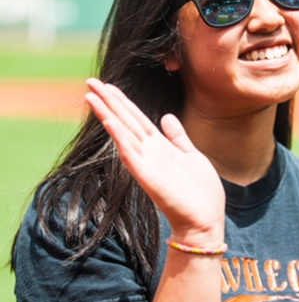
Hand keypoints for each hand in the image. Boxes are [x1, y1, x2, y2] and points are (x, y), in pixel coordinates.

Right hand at [85, 78, 225, 241]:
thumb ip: (178, 137)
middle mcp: (150, 152)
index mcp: (161, 146)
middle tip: (89, 81)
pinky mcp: (147, 176)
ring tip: (91, 96)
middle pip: (125, 120)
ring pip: (123, 133)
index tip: (107, 85)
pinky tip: (109, 122)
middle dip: (108, 101)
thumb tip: (167, 117)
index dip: (122, 101)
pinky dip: (120, 137)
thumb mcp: (192, 155)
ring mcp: (147, 164)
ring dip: (107, 114)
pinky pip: (130, 154)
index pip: (136, 118)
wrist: (204, 220)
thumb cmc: (200, 192)